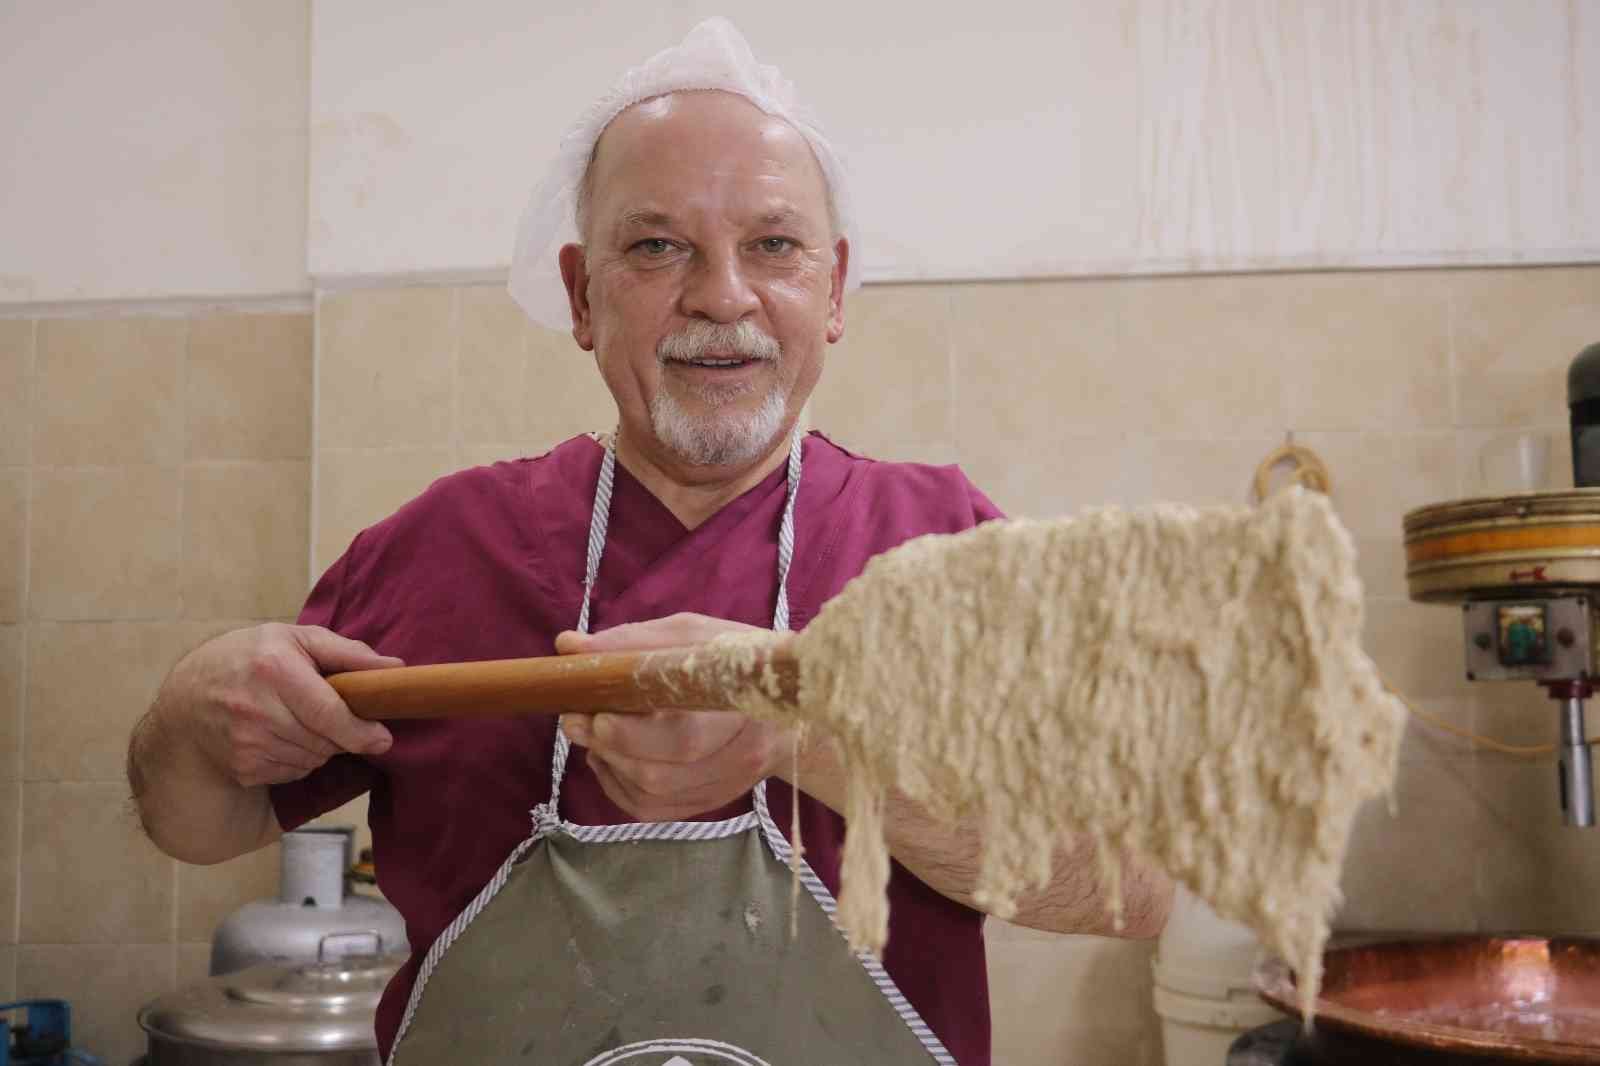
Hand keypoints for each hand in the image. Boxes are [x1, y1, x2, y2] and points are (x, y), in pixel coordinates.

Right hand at [156, 623, 402, 787]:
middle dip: (340, 734)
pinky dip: (297, 759)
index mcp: (274, 668)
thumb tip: (395, 669)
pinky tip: (279, 736)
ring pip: (313, 759)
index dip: (360, 730)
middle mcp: (257, 708)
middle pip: (325, 740)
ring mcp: (246, 743)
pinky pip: (293, 772)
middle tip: (333, 717)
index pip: (328, 712)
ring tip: (298, 720)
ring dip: (319, 746)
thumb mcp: (294, 639)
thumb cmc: (248, 659)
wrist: (185, 697)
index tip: (383, 738)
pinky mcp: (242, 768)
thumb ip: (347, 652)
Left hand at [555, 613, 794, 820]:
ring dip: (609, 764)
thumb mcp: (692, 636)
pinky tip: (608, 757)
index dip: (633, 732)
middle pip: (662, 773)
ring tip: (593, 732)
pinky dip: (615, 785)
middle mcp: (741, 757)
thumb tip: (569, 646)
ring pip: (651, 795)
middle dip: (609, 747)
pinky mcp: (706, 804)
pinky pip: (648, 809)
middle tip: (576, 720)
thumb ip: (632, 642)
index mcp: (745, 707)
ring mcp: (724, 788)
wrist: (786, 710)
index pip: (685, 735)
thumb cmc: (737, 662)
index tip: (596, 711)